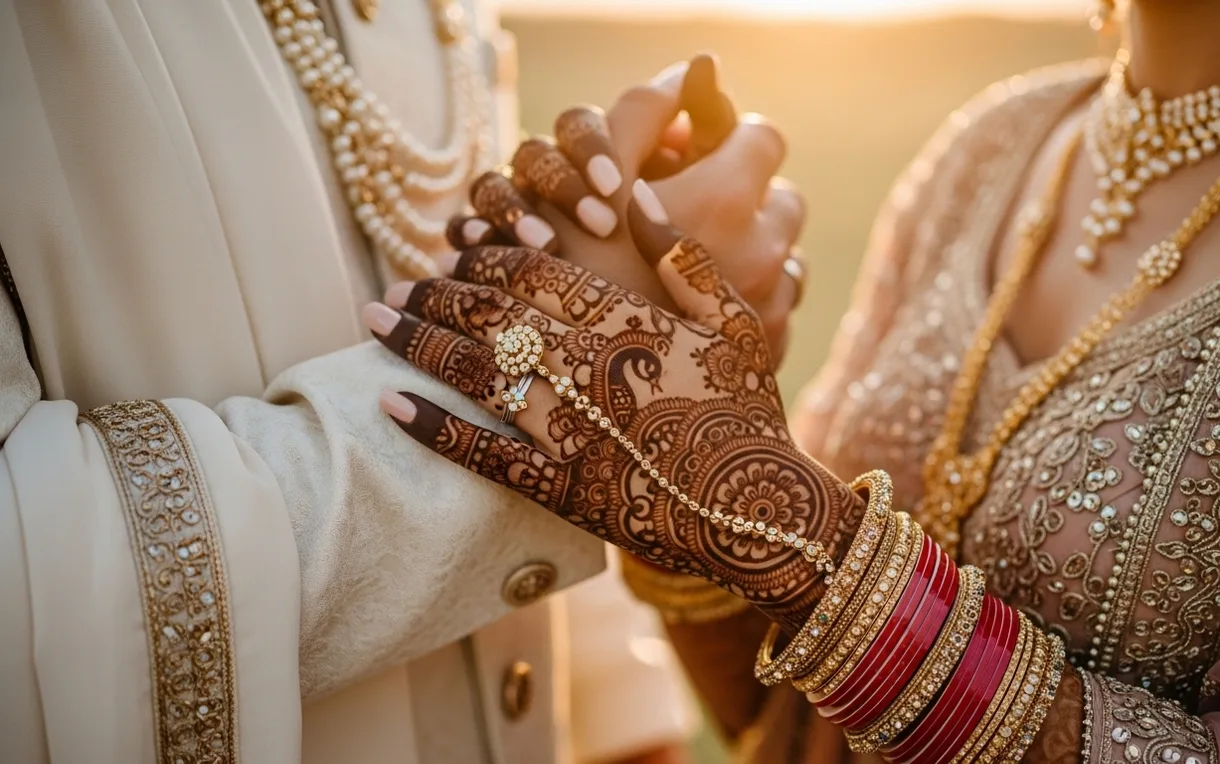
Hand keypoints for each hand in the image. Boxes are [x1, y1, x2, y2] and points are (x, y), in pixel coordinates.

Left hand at [364, 184, 857, 630]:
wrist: (759, 514)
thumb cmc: (750, 413)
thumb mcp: (736, 324)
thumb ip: (685, 260)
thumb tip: (639, 196)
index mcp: (628, 323)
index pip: (536, 271)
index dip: (488, 253)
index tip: (459, 245)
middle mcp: (588, 369)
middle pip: (492, 314)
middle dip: (436, 293)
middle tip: (395, 285)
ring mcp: (568, 430)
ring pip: (475, 372)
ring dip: (418, 342)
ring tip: (375, 321)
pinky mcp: (558, 487)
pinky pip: (482, 454)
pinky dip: (433, 427)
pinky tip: (390, 403)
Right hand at [455, 56, 806, 363]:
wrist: (577, 396)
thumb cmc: (571, 272)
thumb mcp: (594, 178)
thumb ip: (643, 111)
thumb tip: (696, 69)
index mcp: (727, 198)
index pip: (763, 136)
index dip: (725, 138)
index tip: (691, 155)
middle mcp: (766, 252)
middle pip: (782, 198)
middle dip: (743, 196)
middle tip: (688, 212)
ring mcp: (772, 308)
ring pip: (785, 255)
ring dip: (750, 248)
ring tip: (690, 267)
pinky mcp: (770, 353)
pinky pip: (778, 307)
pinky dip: (749, 300)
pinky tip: (698, 312)